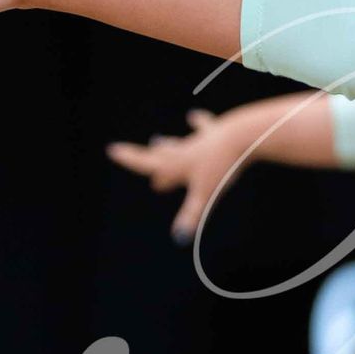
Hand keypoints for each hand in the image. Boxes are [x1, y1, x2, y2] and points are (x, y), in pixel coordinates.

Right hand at [108, 109, 253, 240]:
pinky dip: (199, 123)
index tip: (112, 149)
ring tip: (158, 141)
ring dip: (168, 145)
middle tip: (130, 155)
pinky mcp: (216, 133)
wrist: (243, 135)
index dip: (129, 158)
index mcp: (177, 165)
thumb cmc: (222, 166)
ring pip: (179, 144)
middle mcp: (184, 151)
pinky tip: (194, 116)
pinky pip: (204, 127)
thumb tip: (178, 237)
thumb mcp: (205, 194)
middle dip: (147, 159)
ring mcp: (200, 141)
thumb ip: (191, 215)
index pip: (147, 163)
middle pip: (161, 157)